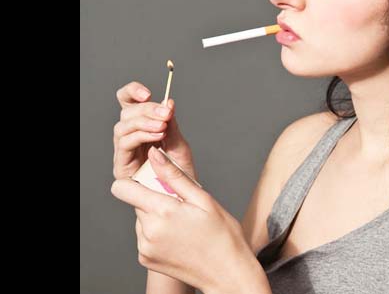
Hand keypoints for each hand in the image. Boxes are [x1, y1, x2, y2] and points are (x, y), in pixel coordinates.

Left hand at [111, 146, 269, 293]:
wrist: (227, 274)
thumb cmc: (222, 235)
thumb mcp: (203, 199)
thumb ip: (174, 175)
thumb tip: (154, 154)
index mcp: (162, 212)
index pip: (123, 188)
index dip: (135, 180)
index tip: (153, 181)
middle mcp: (148, 231)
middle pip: (136, 202)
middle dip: (155, 198)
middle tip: (182, 206)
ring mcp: (145, 247)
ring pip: (142, 218)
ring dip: (157, 216)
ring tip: (183, 224)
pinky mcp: (145, 259)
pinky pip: (144, 236)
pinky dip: (157, 232)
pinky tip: (179, 236)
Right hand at [113, 81, 195, 179]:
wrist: (181, 196)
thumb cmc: (180, 172)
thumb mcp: (179, 143)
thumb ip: (172, 124)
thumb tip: (168, 102)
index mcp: (143, 125)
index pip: (129, 101)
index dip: (132, 92)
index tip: (147, 93)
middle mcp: (131, 136)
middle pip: (126, 112)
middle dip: (146, 109)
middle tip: (165, 113)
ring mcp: (125, 151)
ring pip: (123, 126)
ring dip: (144, 123)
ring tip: (162, 127)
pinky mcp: (121, 165)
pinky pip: (124, 144)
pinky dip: (141, 136)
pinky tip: (157, 136)